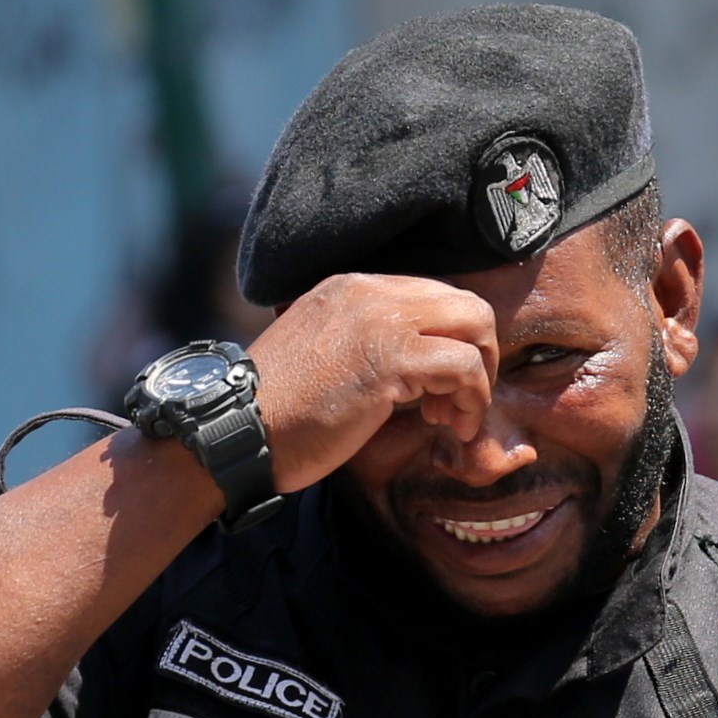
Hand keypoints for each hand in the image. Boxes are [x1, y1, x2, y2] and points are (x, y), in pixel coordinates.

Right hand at [244, 273, 503, 492]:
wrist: (237, 428)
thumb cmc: (280, 413)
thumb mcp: (328, 358)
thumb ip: (372, 348)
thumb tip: (423, 372)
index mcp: (353, 288)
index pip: (435, 297)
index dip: (452, 344)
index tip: (438, 390)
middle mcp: (370, 292)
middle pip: (466, 304)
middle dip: (480, 357)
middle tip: (457, 404)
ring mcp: (381, 320)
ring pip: (475, 327)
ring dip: (477, 383)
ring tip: (450, 420)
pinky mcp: (389, 358)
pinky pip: (463, 365)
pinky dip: (470, 400)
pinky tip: (445, 426)